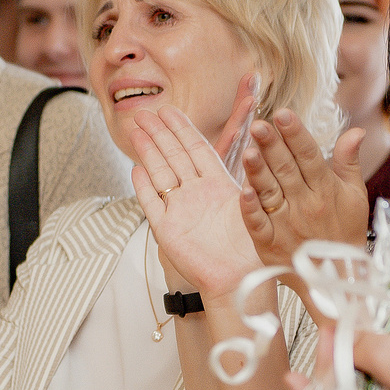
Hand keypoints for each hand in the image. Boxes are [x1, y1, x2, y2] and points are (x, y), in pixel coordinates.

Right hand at [135, 79, 263, 298]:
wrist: (239, 279)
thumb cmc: (251, 248)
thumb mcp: (253, 205)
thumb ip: (248, 179)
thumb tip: (254, 150)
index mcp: (217, 185)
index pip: (196, 148)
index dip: (181, 128)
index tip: (168, 109)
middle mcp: (196, 194)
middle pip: (173, 156)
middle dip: (159, 133)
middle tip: (143, 112)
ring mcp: (180, 211)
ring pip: (160, 174)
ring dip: (148, 152)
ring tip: (135, 131)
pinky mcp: (168, 231)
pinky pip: (153, 204)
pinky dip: (144, 187)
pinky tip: (136, 170)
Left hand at [239, 109, 368, 266]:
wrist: (338, 279)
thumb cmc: (345, 232)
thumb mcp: (355, 195)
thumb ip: (348, 161)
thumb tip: (355, 130)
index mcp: (325, 190)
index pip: (309, 156)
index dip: (295, 134)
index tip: (283, 114)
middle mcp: (305, 205)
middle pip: (286, 170)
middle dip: (273, 145)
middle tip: (260, 124)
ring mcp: (286, 225)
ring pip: (270, 192)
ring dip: (259, 171)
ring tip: (249, 150)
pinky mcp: (270, 244)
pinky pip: (258, 224)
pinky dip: (250, 209)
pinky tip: (243, 191)